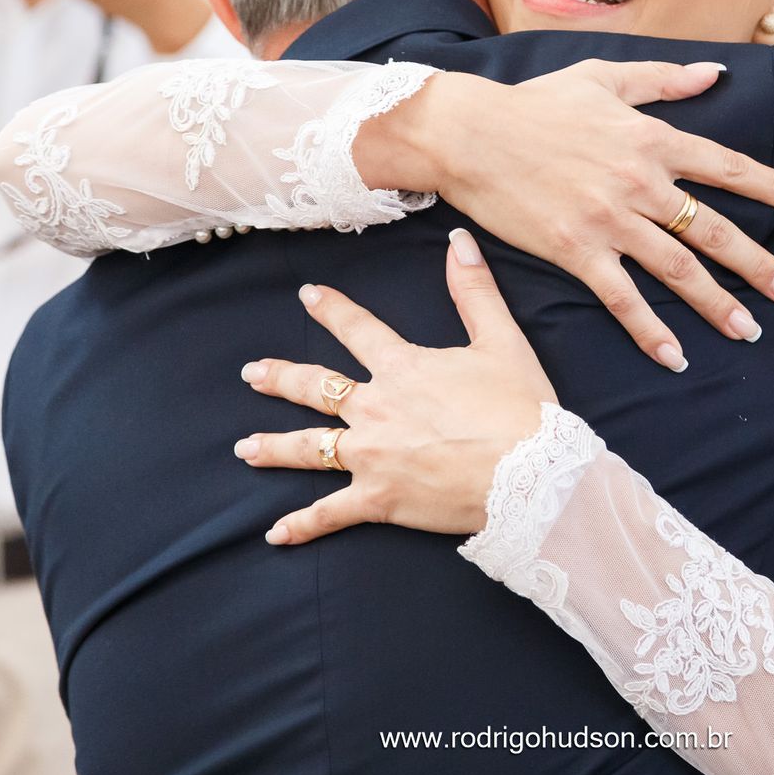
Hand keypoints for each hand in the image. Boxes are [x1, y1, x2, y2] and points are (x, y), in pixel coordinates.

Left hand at [235, 229, 555, 543]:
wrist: (529, 474)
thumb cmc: (519, 409)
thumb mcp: (502, 340)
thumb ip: (475, 290)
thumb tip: (460, 241)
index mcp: (403, 368)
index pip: (357, 329)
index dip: (331, 309)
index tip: (307, 295)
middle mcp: (376, 409)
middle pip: (316, 388)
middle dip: (280, 378)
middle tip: (252, 374)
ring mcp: (371, 456)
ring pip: (309, 447)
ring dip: (273, 446)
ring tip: (244, 448)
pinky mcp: (379, 499)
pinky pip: (330, 514)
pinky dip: (302, 525)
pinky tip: (276, 533)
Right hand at [356, 60, 773, 367]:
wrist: (469, 133)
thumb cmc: (534, 103)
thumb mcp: (603, 78)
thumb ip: (663, 80)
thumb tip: (715, 74)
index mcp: (650, 138)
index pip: (727, 167)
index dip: (773, 188)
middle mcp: (639, 181)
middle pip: (713, 228)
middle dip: (760, 264)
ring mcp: (608, 220)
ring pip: (677, 268)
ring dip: (718, 303)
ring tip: (750, 331)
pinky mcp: (575, 250)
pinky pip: (622, 298)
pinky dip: (650, 330)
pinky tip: (675, 356)